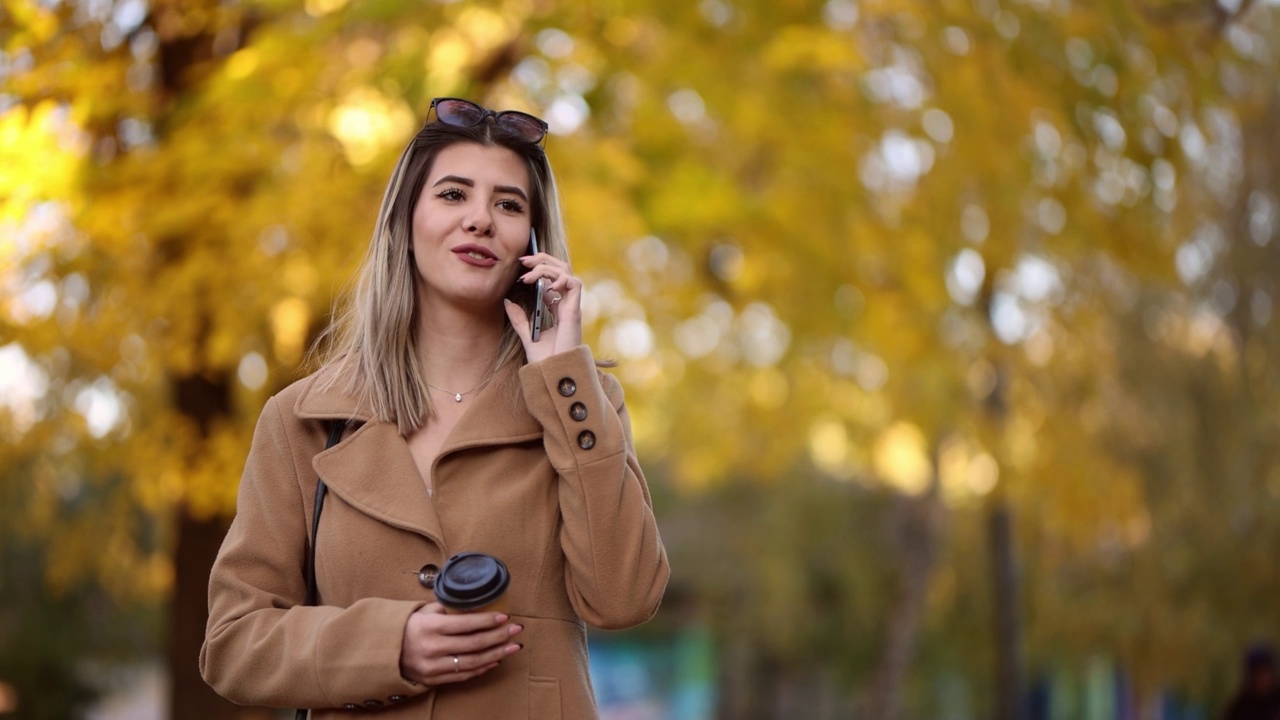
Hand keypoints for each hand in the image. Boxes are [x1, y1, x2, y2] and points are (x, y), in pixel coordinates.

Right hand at [399, 604, 522, 685]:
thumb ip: (447, 608)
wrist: (386, 652)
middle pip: (473, 644)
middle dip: (499, 636)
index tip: (505, 617)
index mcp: (429, 626)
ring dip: (496, 654)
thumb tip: (475, 603)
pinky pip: (464, 675)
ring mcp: (433, 666)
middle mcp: (432, 648)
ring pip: (472, 662)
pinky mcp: (433, 680)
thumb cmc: (409, 627)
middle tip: (516, 629)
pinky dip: (482, 667)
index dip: (488, 621)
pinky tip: (496, 659)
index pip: (465, 624)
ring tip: (513, 646)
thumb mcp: (424, 612)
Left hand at [503, 251, 581, 362]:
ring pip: (566, 272)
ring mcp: (570, 307)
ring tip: (530, 273)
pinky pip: (574, 284)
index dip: (538, 268)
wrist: (553, 375)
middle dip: (543, 259)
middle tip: (525, 261)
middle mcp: (565, 304)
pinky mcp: (573, 311)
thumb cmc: (545, 361)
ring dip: (548, 267)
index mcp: (556, 309)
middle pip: (560, 270)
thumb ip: (518, 319)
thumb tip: (507, 301)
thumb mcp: (527, 336)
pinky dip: (561, 278)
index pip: (552, 279)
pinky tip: (546, 285)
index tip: (521, 267)